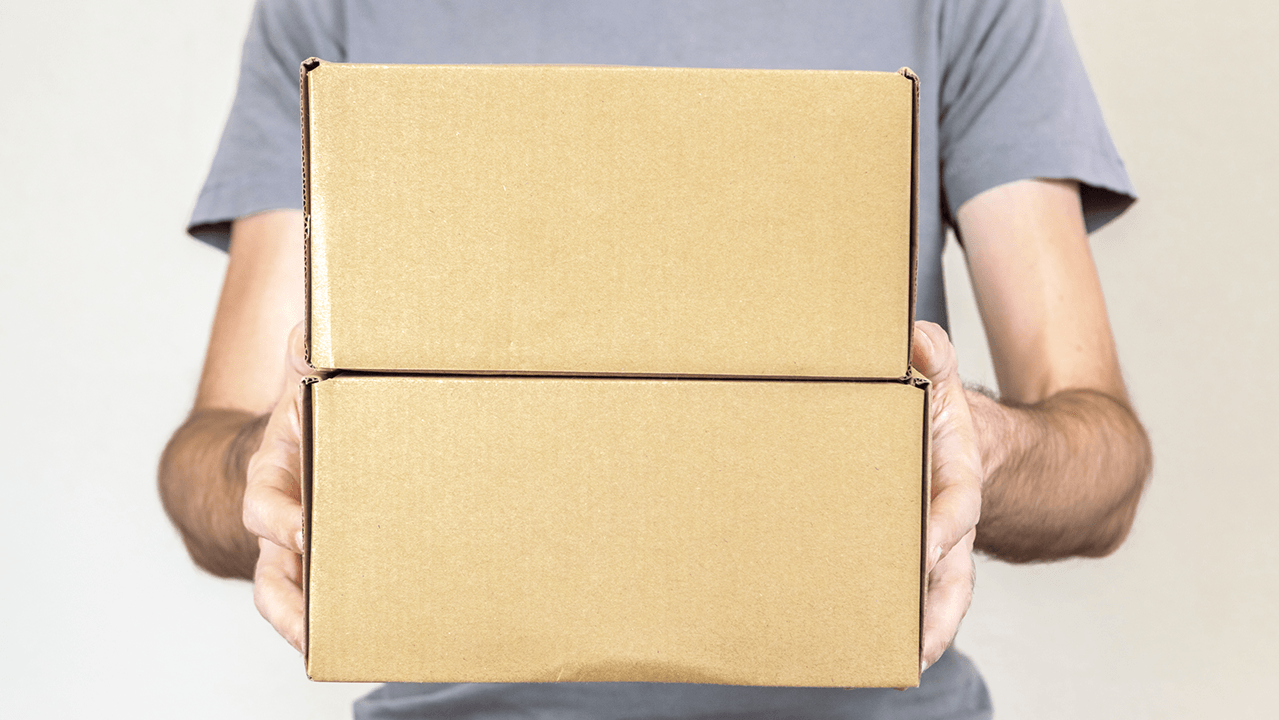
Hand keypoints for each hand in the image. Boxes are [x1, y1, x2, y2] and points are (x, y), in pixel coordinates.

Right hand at [242, 322, 309, 652]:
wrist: (293, 438)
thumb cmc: (306, 408)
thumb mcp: (306, 376)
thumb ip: (310, 350)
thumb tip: (316, 321)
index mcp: (272, 472)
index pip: (263, 502)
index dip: (277, 518)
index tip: (298, 530)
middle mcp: (278, 519)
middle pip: (270, 569)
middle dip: (287, 597)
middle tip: (311, 620)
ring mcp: (298, 549)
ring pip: (287, 598)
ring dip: (305, 626)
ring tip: (332, 652)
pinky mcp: (324, 562)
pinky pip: (319, 601)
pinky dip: (330, 623)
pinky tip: (368, 644)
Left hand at [912, 321, 983, 673]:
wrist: (982, 443)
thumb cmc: (949, 413)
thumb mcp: (943, 378)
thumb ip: (934, 357)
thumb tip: (916, 341)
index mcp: (959, 477)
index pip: (955, 508)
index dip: (942, 527)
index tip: (926, 546)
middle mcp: (950, 520)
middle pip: (954, 573)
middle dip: (941, 609)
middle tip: (921, 643)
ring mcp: (935, 545)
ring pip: (935, 594)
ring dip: (921, 627)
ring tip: (897, 662)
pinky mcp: (913, 556)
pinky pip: (909, 590)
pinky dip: (897, 616)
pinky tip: (864, 642)